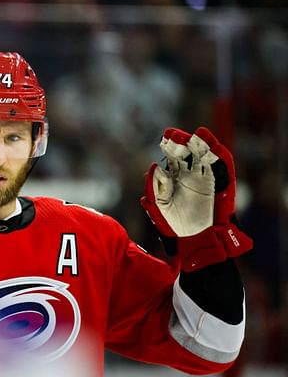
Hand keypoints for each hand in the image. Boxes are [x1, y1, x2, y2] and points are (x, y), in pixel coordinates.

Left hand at [140, 127, 252, 270]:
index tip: (164, 137)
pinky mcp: (221, 186)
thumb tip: (152, 167)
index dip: (169, 145)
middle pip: (188, 153)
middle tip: (175, 134)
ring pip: (206, 157)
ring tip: (196, 134)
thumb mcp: (158, 206)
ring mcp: (206, 179)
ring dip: (202, 144)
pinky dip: (220, 157)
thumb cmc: (174, 226)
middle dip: (182, 142)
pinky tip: (214, 147)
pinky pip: (224, 169)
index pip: (172, 156)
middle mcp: (190, 176)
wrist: (194, 242)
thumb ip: (154, 188)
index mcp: (174, 178)